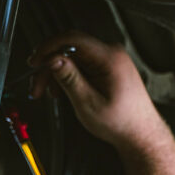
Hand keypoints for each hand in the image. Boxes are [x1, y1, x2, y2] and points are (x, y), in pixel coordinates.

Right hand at [29, 31, 169, 152]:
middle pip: (69, 49)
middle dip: (49, 66)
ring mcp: (109, 61)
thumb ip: (69, 78)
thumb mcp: (88, 103)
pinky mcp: (106, 69)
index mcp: (110, 58)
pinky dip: (67, 77)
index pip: (72, 39)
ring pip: (72, 58)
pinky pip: (81, 65)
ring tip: (48, 93)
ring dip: (56, 74)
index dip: (48, 48)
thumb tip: (52, 60)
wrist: (139, 135)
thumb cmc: (122, 124)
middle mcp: (111, 55)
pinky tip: (61, 92)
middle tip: (36, 84)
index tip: (35, 61)